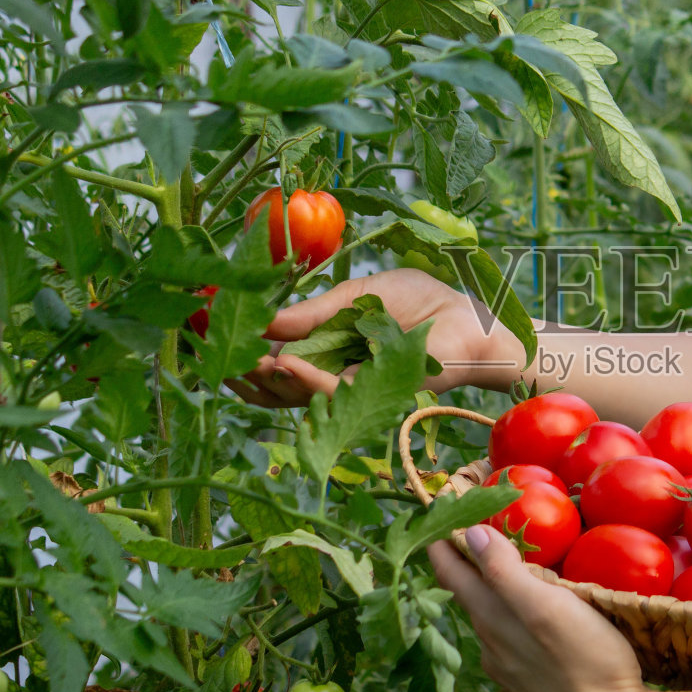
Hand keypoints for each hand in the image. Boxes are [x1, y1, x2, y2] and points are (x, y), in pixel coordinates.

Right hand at [228, 268, 524, 406]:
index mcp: (333, 350)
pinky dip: (307, 380)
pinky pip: (333, 393)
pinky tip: (284, 362)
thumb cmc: (423, 303)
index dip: (251, 354)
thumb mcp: (360, 294)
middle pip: (282, 388)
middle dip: (250, 375)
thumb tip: (267, 320)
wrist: (472, 319)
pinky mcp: (376, 396)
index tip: (219, 339)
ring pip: (301, 396)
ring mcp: (356, 390)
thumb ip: (316, 310)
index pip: (282, 362)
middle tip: (224, 357)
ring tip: (251, 359)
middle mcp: (340, 375)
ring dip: (272, 380)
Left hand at [428, 525, 666, 691]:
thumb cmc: (585, 660)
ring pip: (487, 615)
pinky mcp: (528, 680)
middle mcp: (490, 642)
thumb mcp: (545, 607)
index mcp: (491, 617)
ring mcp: (508, 665)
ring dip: (485, 585)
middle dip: (461, 558)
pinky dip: (507, 611)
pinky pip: (507, 636)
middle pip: (466, 592)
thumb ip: (504, 571)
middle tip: (460, 525)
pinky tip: (522, 612)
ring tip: (494, 559)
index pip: (452, 572)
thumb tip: (470, 532)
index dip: (442, 539)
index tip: (435, 511)